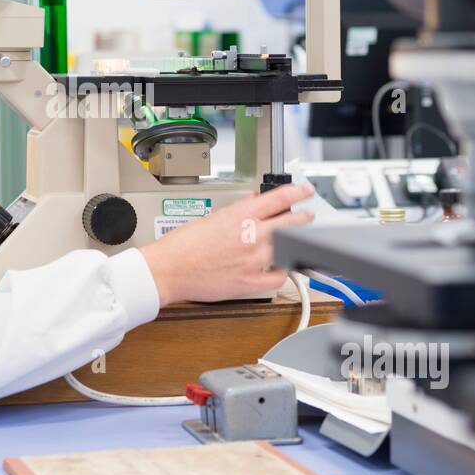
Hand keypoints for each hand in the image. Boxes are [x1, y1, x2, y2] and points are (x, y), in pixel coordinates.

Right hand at [138, 181, 315, 304]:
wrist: (168, 269)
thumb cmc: (182, 245)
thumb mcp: (211, 217)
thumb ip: (237, 211)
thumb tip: (253, 203)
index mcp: (240, 216)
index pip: (280, 198)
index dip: (298, 193)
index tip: (304, 192)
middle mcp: (251, 235)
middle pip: (292, 222)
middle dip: (303, 218)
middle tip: (305, 217)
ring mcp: (253, 260)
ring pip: (290, 248)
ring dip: (296, 243)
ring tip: (296, 242)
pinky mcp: (249, 282)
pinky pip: (278, 277)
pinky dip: (281, 272)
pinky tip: (279, 268)